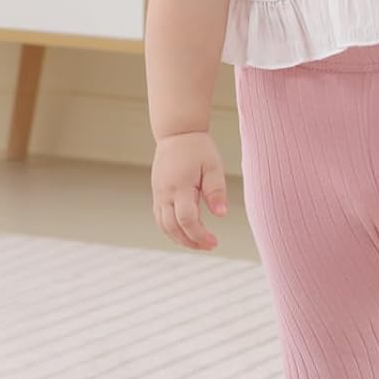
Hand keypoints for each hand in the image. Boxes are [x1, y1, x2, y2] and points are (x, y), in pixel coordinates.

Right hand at [151, 130, 228, 250]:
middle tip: (209, 246)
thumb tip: (221, 214)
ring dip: (180, 238)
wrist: (177, 132)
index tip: (214, 242)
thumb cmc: (198, 148)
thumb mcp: (213, 166)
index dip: (200, 235)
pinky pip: (160, 217)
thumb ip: (216, 191)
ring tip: (199, 243)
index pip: (187, 220)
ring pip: (164, 225)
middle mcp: (165, 193)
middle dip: (190, 241)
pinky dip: (172, 229)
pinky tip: (186, 231)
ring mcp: (159, 193)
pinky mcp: (157, 193)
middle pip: (173, 228)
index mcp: (180, 186)